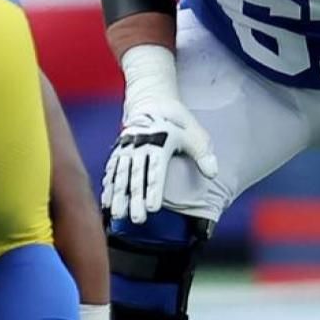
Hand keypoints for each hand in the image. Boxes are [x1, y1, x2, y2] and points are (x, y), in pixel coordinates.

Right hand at [100, 102, 218, 224]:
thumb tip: (212, 173)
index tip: (153, 208)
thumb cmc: (177, 121)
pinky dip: (108, 186)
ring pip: (121, 175)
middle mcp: (139, 146)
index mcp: (159, 142)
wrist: (151, 100)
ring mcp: (127, 148)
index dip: (154, 190)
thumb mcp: (194, 133)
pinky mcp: (119, 150)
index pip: (155, 171)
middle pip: (136, 176)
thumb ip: (203, 153)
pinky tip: (106, 203)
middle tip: (136, 219)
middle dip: (135, 199)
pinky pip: (111, 170)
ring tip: (117, 214)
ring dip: (118, 196)